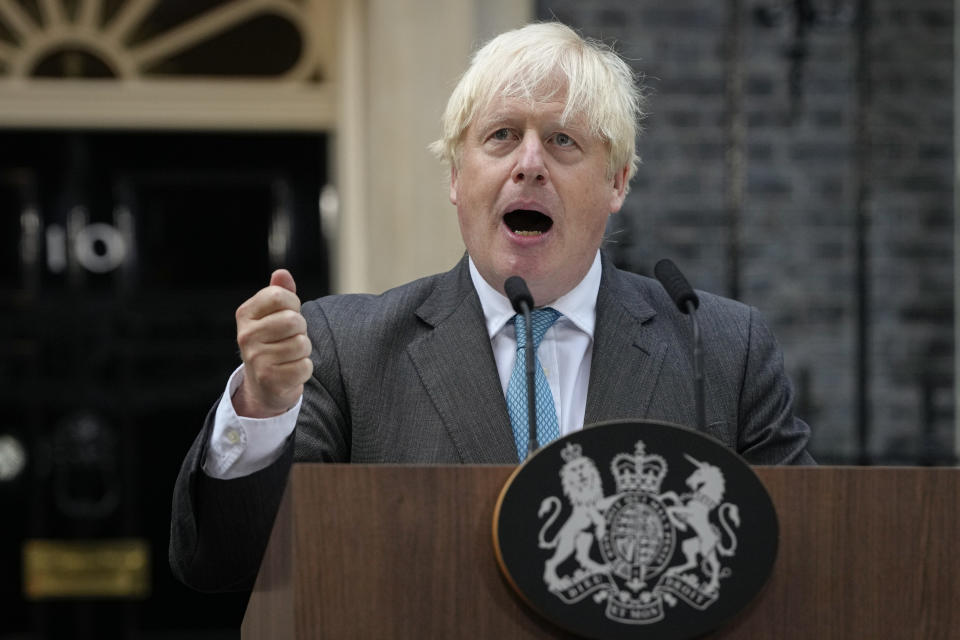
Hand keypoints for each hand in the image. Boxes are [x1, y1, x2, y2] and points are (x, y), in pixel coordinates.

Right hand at [232, 269, 313, 417]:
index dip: (293, 304)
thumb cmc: (274, 342)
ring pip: (301, 344)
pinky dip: (304, 369)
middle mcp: (246, 335)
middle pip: (293, 320)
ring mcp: (256, 358)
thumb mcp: (274, 315)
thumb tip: (282, 273)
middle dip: (300, 330)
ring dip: (303, 351)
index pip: (280, 295)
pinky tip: (290, 371)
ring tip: (289, 356)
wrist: (264, 385)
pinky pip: (304, 366)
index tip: (287, 315)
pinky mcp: (270, 379)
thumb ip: (280, 292)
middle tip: (290, 339)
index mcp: (246, 314)